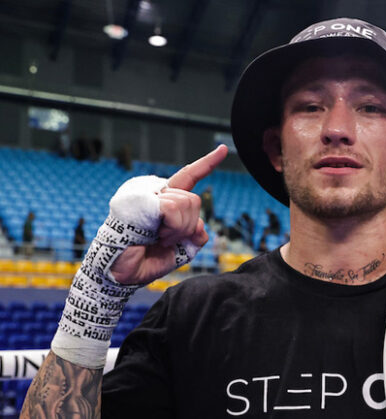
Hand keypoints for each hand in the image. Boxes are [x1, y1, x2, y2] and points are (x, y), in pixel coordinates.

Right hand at [110, 145, 227, 284]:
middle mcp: (155, 192)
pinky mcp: (140, 199)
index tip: (223, 148)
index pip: (188, 177)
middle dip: (187, 226)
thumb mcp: (181, 248)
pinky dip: (172, 228)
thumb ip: (195, 234)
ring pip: (187, 203)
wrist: (121, 274)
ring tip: (157, 238)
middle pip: (194, 200)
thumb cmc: (146, 260)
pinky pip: (174, 209)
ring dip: (178, 229)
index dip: (207, 164)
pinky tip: (154, 235)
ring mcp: (146, 193)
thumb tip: (201, 226)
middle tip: (165, 239)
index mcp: (165, 200)